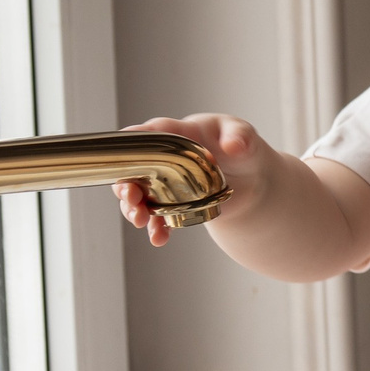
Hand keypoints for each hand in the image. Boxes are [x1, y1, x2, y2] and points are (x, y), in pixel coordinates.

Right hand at [112, 114, 272, 245]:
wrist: (252, 182)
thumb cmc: (243, 149)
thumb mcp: (245, 137)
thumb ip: (241, 137)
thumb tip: (234, 145)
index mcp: (179, 134)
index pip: (152, 132)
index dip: (133, 139)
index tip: (117, 150)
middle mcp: (165, 159)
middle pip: (135, 169)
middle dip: (126, 183)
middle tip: (131, 197)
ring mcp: (166, 183)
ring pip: (141, 196)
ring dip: (135, 209)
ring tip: (140, 221)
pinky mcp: (173, 205)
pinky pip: (159, 217)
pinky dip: (156, 228)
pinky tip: (158, 238)